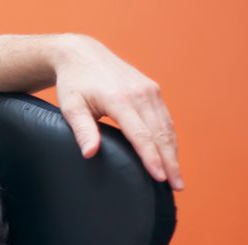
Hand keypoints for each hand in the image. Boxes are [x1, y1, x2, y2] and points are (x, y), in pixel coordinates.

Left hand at [52, 35, 182, 190]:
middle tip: (177, 187)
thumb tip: (90, 153)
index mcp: (120, 98)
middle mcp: (140, 93)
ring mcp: (150, 90)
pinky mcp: (153, 90)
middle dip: (170, 161)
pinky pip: (165, 118)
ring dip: (173, 152)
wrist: (82, 54)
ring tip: (176, 177)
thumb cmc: (73, 83)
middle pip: (160, 133)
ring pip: (167, 127)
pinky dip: (169, 139)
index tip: (160, 178)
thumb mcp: (70, 106)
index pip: (140, 134)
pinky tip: (171, 155)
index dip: (151, 158)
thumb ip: (82, 130)